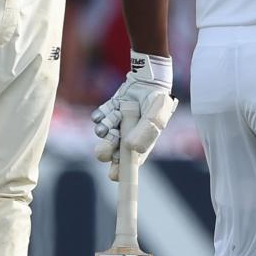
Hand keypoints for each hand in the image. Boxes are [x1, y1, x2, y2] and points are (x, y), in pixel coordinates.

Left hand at [92, 54, 175, 179]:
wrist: (148, 80)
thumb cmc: (157, 101)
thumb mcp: (156, 116)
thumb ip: (146, 131)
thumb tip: (130, 148)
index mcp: (140, 143)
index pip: (128, 164)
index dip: (120, 171)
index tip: (114, 175)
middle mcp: (126, 137)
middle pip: (110, 152)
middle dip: (105, 150)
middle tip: (104, 148)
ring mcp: (116, 125)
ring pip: (102, 134)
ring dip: (105, 127)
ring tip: (115, 116)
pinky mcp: (108, 113)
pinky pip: (98, 118)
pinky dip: (102, 114)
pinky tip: (113, 107)